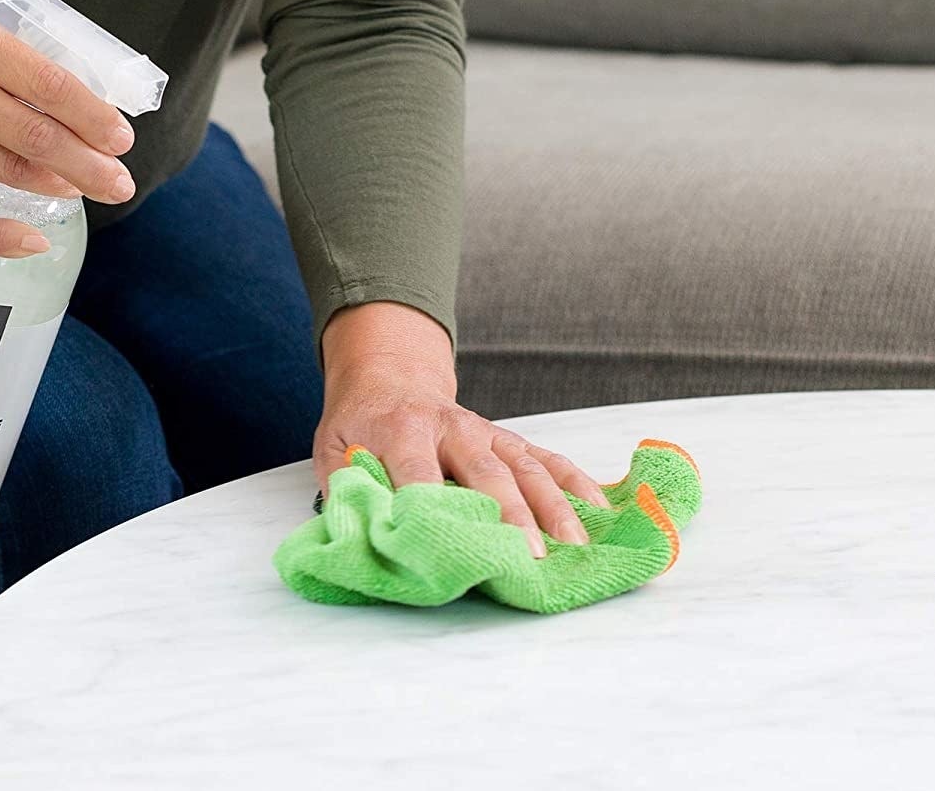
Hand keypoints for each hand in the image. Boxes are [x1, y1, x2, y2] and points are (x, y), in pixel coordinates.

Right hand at [0, 0, 137, 255]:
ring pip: (8, 172)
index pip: (50, 84)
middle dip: (90, 165)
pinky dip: (3, 236)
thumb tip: (80, 109)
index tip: (121, 139)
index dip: (94, 118)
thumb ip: (9, 65)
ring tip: (88, 192)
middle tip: (120, 181)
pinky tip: (35, 240)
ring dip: (59, 188)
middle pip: (37, 136)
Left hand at [316, 303, 608, 557]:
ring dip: (554, 506)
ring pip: (527, 466)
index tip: (452, 548)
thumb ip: (346, 487)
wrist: (390, 377)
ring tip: (577, 546)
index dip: (435, 508)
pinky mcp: (508, 441)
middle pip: (486, 472)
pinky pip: (548, 459)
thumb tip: (362, 535)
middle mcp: (452, 428)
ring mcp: (487, 433)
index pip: (420, 472)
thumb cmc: (360, 424)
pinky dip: (577, 484)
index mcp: (402, 429)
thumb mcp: (334, 448)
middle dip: (511, 514)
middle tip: (532, 556)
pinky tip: (601, 513)